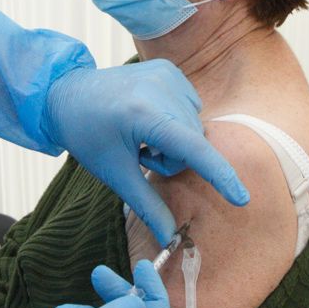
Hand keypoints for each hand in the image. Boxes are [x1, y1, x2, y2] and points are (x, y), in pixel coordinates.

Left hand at [44, 64, 247, 242]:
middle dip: (174, 159)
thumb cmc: (86, 135)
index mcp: (143, 114)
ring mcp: (166, 74)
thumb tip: (169, 238)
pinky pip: (189, 107)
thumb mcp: (114, 173)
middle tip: (141, 156)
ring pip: (195, 126)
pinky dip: (175, 120)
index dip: (219, 176)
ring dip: (175, 141)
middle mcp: (159, 88)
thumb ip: (147, 205)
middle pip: (195, 142)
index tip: (242, 198)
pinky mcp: (168, 69)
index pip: (193, 149)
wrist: (66, 94)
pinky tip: (148, 118)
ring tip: (142, 136)